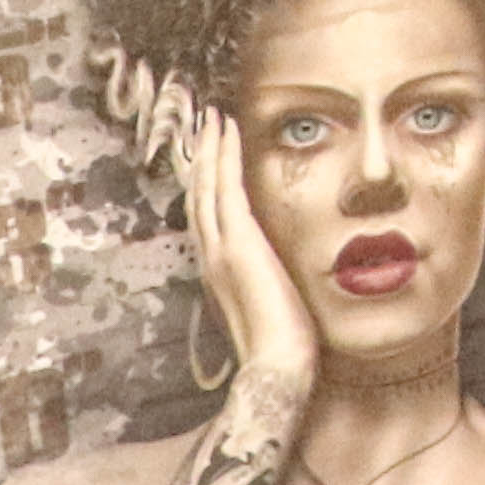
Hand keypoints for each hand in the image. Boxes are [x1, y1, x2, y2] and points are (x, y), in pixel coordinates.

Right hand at [138, 79, 315, 406]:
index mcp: (220, 270)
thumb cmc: (283, 344)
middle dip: (203, 157)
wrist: (277, 366)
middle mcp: (212, 255)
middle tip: (205, 122)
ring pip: (208, 185)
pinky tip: (226, 131)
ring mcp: (220, 248)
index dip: (207, 182)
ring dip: (211, 147)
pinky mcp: (237, 243)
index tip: (212, 153)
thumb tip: (284, 268)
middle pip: (200, 194)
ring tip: (213, 118)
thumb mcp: (274, 301)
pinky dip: (224, 155)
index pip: (209, 215)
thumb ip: (272, 280)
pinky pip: (226, 187)